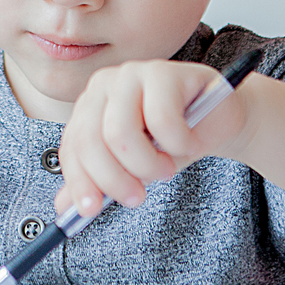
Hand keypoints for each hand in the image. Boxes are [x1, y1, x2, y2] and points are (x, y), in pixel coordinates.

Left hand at [54, 60, 246, 217]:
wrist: (220, 120)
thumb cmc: (173, 140)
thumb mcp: (133, 167)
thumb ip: (99, 182)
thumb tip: (64, 209)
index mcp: (89, 106)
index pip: (73, 146)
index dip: (80, 181)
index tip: (91, 210)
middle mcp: (105, 85)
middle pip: (92, 142)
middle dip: (115, 179)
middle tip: (137, 196)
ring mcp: (133, 74)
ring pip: (121, 133)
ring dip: (148, 164)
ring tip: (167, 167)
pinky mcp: (164, 73)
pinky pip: (162, 121)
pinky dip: (178, 144)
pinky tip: (188, 142)